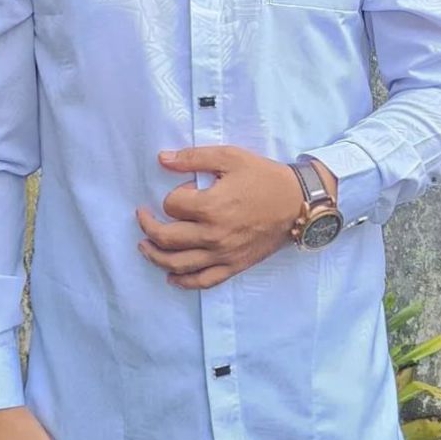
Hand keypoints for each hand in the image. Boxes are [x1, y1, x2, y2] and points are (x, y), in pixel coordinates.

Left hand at [135, 145, 317, 289]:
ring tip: (144, 246)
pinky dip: (183, 281)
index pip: (172, 205)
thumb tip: (162, 159)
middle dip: (148, 226)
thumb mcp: (230, 157)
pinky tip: (171, 277)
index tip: (185, 189)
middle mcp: (213, 235)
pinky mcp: (233, 266)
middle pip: (166, 238)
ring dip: (155, 256)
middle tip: (142, 216)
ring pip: (178, 264)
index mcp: (211, 206)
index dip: (173, 195)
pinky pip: (203, 281)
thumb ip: (193, 158)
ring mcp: (223, 254)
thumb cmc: (264, 177)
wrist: (298, 203)